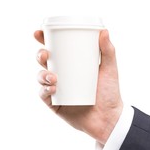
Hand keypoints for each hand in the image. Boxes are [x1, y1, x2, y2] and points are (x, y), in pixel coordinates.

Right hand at [34, 29, 122, 144]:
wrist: (109, 118)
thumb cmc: (110, 93)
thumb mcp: (110, 70)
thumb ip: (108, 51)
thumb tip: (104, 31)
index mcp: (71, 64)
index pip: (55, 49)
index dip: (43, 40)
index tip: (39, 33)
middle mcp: (61, 76)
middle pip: (44, 62)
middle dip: (40, 55)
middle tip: (45, 54)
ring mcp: (57, 90)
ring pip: (41, 78)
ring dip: (41, 74)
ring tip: (52, 77)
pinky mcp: (55, 105)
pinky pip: (44, 96)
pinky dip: (45, 90)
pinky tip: (52, 88)